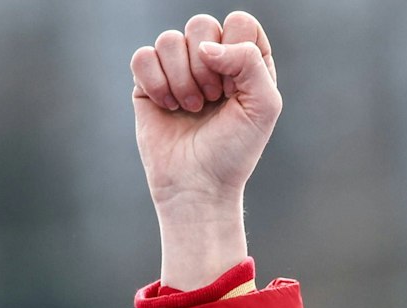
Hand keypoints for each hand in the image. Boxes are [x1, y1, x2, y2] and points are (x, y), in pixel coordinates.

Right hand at [130, 11, 280, 212]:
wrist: (198, 185)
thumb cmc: (234, 150)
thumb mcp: (263, 105)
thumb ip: (249, 61)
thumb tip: (205, 47)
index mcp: (245, 62)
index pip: (240, 23)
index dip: (236, 50)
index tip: (236, 88)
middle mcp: (211, 61)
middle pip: (201, 24)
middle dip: (206, 67)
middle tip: (212, 100)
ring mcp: (178, 70)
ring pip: (169, 40)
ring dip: (182, 79)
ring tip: (191, 109)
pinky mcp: (148, 82)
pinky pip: (143, 57)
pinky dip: (156, 83)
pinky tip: (168, 106)